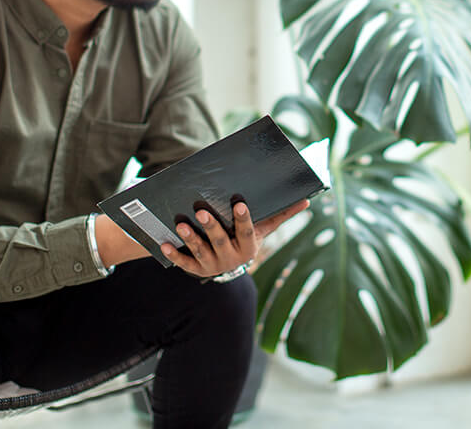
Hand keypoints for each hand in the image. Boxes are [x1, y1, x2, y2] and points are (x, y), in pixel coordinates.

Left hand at [160, 199, 308, 277]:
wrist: (230, 267)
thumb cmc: (246, 240)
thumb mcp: (263, 230)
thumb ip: (282, 216)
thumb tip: (307, 200)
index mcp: (248, 247)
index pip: (247, 232)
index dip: (243, 219)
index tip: (239, 203)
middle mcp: (231, 259)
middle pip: (220, 242)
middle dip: (211, 227)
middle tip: (202, 211)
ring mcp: (212, 266)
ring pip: (201, 252)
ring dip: (190, 238)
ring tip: (181, 224)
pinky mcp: (196, 269)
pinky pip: (184, 263)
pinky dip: (174, 255)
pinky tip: (163, 245)